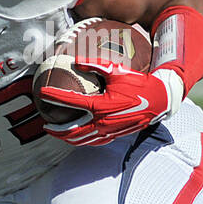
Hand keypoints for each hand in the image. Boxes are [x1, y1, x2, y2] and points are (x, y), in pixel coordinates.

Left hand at [39, 62, 175, 146]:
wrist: (160, 100)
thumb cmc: (140, 83)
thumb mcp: (118, 71)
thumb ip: (96, 65)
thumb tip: (76, 61)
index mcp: (102, 105)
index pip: (71, 102)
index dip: (54, 96)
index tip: (42, 92)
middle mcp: (103, 121)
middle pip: (72, 131)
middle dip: (56, 130)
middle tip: (45, 124)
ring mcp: (109, 131)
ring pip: (81, 140)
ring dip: (66, 138)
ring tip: (56, 133)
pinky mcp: (115, 135)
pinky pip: (93, 142)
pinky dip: (81, 141)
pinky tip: (76, 137)